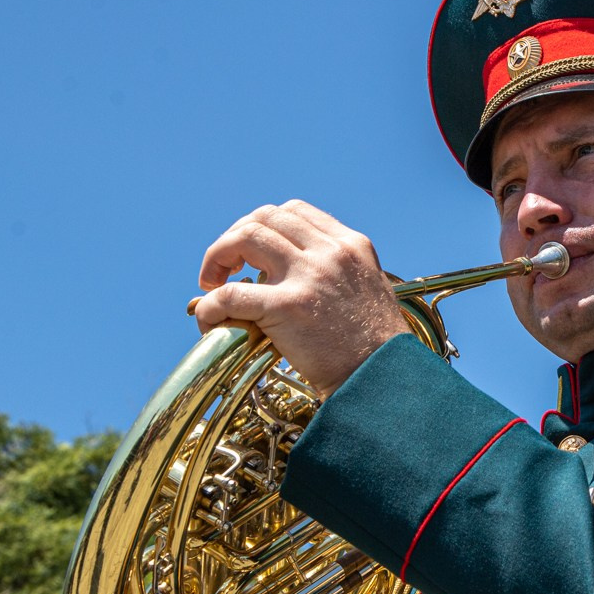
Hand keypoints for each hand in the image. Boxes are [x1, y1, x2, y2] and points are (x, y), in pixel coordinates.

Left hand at [191, 201, 411, 396]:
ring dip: (217, 258)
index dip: (263, 226)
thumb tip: (288, 276)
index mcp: (351, 246)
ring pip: (244, 238)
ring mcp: (309, 276)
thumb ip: (337, 274)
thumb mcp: (368, 293)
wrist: (384, 381)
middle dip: (234, 238)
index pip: (294, 212)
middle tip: (224, 270)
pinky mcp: (289, 307)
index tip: (252, 254)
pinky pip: (230, 294)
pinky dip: (210, 306)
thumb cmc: (376, 350)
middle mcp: (330, 252)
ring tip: (212, 287)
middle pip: (264, 217)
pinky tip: (209, 321)